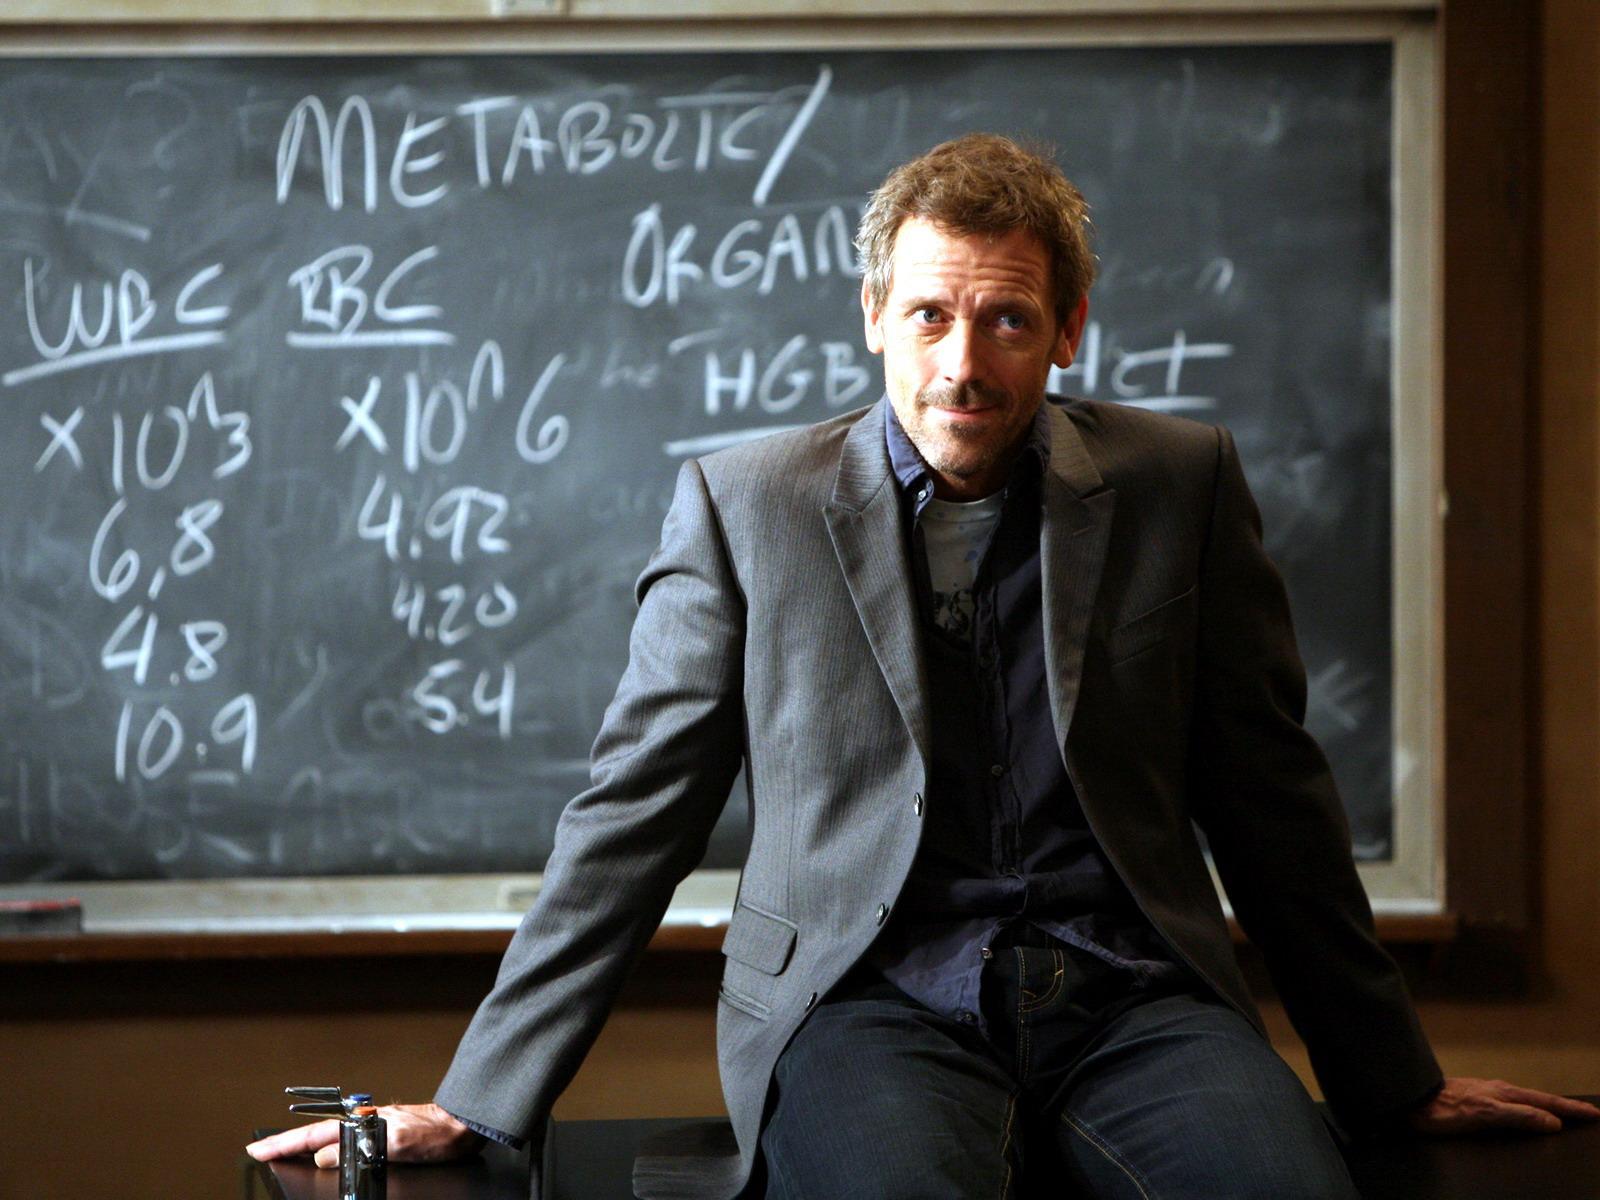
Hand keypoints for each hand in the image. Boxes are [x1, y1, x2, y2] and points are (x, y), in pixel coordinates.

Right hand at [246, 1102, 484, 1166]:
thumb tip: (323, 1155)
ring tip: (282, 1152)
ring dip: (304, 1145)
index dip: (286, 1144)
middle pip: (316, 1134)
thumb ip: (358, 1148)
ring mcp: (374, 1128)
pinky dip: (328, 1148)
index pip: (315, 1134)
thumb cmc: (437, 1134)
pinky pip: (346, 1142)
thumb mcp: (397, 1145)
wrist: (463, 1126)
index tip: (261, 1149)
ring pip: (330, 1137)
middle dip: (287, 1143)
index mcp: (363, 1122)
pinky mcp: (384, 1135)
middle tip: (261, 1151)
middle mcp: (365, 1122)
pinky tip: (324, 1154)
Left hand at [1407, 1078, 1599, 1134]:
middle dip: (1565, 1106)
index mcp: (1504, 1093)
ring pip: (1524, 1099)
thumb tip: (1552, 1121)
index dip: (1570, 1109)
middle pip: (1539, 1099)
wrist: (1409, 1100)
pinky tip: (1523, 1113)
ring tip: (1563, 1112)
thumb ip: (1518, 1116)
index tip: (1594, 1113)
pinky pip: (1510, 1103)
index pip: (1546, 1102)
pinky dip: (1526, 1108)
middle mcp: (1497, 1090)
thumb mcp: (1484, 1115)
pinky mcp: (1474, 1099)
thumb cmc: (1443, 1110)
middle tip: (1588, 1112)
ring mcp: (1486, 1092)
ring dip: (1546, 1106)